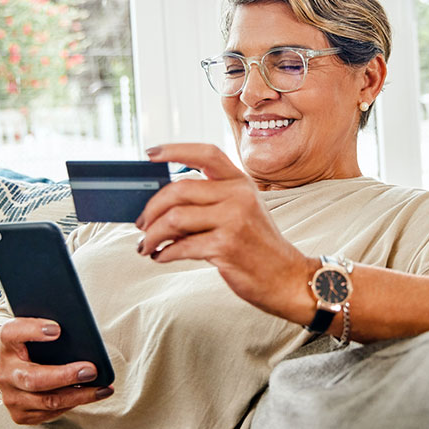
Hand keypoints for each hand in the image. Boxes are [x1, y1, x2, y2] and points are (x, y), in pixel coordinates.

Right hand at [0, 317, 113, 424]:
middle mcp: (4, 372)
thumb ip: (50, 328)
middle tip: (92, 370)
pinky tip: (90, 396)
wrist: (6, 370)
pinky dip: (72, 404)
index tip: (57, 328)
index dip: (33, 330)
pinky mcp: (20, 415)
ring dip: (79, 395)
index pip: (13, 332)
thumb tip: (84, 335)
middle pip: (32, 378)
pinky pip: (50, 413)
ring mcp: (10, 397)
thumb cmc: (28, 346)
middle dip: (65, 376)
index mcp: (6, 343)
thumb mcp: (33, 331)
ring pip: (47, 401)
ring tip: (103, 389)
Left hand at [136, 143, 318, 324]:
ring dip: (152, 234)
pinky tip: (160, 256)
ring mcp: (234, 220)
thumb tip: (163, 206)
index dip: (175, 150)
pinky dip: (164, 252)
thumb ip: (210, 202)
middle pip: (179, 190)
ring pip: (174, 219)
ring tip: (146, 245)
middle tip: (141, 224)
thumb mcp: (242, 212)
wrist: (286, 278)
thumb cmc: (258, 246)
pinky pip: (181, 246)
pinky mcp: (226, 247)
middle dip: (152, 209)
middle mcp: (239, 196)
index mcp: (241, 183)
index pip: (206, 154)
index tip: (150, 154)